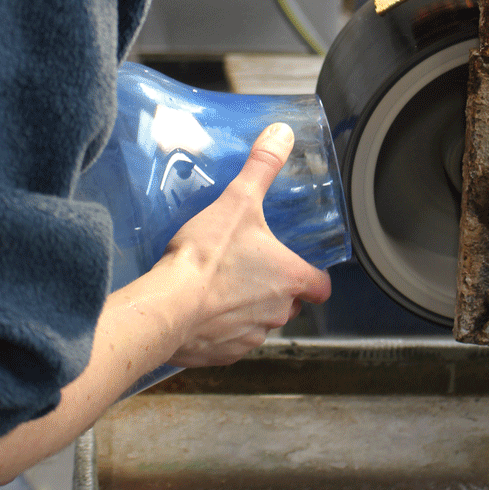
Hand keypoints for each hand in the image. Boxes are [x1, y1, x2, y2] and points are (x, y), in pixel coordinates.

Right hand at [163, 122, 331, 366]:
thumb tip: (282, 134)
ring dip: (248, 308)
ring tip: (223, 285)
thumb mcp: (238, 200)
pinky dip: (222, 328)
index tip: (301, 269)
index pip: (320, 287)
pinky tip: (203, 308)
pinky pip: (231, 342)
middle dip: (275, 289)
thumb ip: (262, 167)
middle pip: (289, 304)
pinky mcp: (224, 354)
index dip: (313, 277)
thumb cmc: (206, 257)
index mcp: (290, 279)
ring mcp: (250, 337)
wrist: (168, 306)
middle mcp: (277, 312)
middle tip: (251, 267)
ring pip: (260, 323)